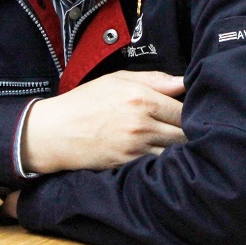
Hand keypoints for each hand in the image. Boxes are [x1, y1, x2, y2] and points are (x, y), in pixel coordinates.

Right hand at [20, 70, 185, 173]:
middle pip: (184, 133)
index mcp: (140, 97)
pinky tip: (159, 154)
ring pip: (174, 151)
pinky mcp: (128, 165)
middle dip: (188, 131)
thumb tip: (183, 81)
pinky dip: (163, 161)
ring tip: (175, 143)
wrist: (55, 132)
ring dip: (178, 148)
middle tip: (185, 129)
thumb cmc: (85, 101)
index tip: (189, 112)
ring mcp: (135, 147)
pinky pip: (157, 164)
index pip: (183, 109)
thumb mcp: (116, 79)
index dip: (190, 111)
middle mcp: (141, 123)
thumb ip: (153, 79)